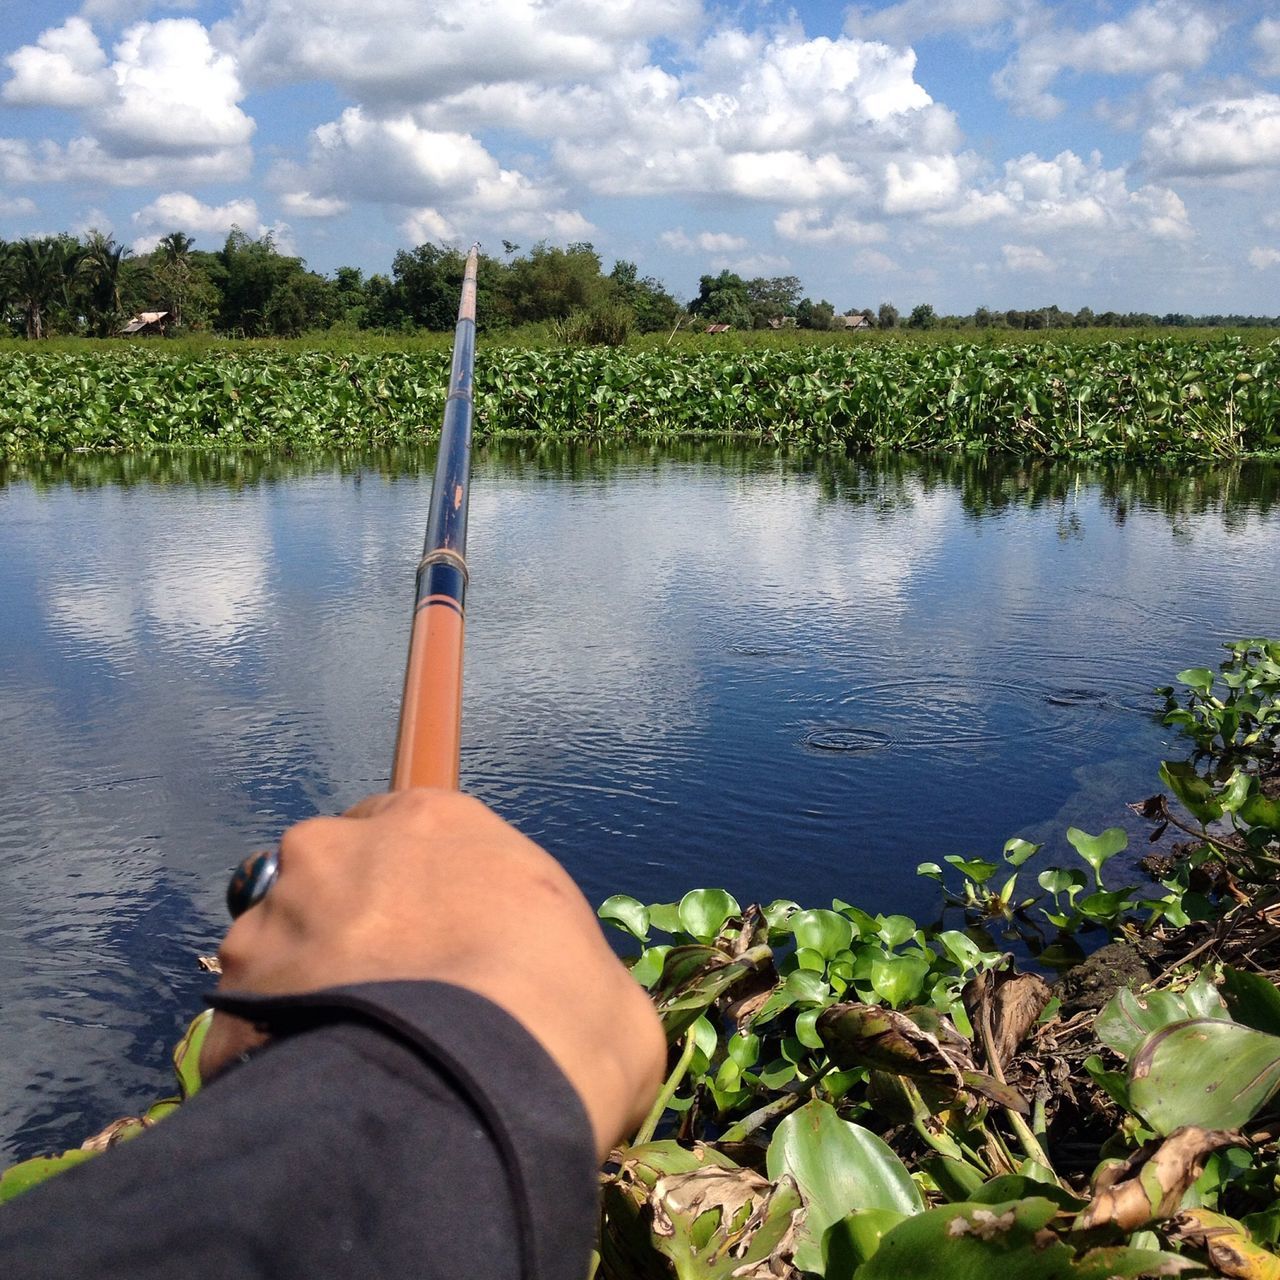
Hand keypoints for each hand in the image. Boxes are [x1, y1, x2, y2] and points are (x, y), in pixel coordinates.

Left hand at [201, 789, 665, 1158]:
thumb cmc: (566, 1003)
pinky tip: (319, 1097)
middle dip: (341, 926)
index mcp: (427, 820)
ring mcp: (271, 925)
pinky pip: (245, 1030)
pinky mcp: (230, 1008)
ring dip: (299, 989)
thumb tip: (561, 1003)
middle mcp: (333, 851)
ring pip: (273, 948)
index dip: (403, 886)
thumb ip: (544, 948)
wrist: (492, 1084)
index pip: (391, 830)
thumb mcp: (587, 956)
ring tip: (352, 1058)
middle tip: (385, 996)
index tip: (421, 937)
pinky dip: (271, 1059)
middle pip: (322, 878)